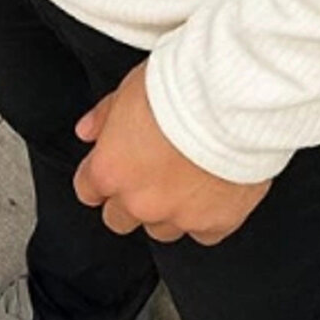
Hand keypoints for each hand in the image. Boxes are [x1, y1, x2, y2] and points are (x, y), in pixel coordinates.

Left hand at [72, 61, 273, 244]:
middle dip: (131, 198)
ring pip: (161, 230)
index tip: (114, 167)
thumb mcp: (130, 87)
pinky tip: (214, 189)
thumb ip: (104, 116)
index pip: (88, 189)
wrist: (232, 101)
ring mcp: (178, 217)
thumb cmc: (182, 88)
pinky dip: (207, 215)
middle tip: (152, 170)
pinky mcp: (215, 222)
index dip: (101, 176)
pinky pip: (204, 232)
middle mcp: (139, 202)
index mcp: (111, 170)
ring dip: (168, 209)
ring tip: (187, 176)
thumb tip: (88, 130)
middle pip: (119, 218)